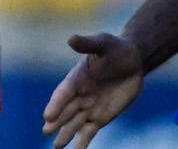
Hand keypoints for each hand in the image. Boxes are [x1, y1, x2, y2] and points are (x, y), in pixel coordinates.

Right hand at [42, 32, 145, 147]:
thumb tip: (71, 39)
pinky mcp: (100, 117)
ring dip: (65, 135)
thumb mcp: (103, 43)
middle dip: (56, 121)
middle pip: (65, 110)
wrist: (132, 61)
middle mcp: (79, 94)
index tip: (48, 115)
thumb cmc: (115, 49)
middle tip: (46, 131)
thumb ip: (88, 44)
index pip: (63, 93)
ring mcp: (89, 107)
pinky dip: (82, 142)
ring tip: (56, 147)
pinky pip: (89, 131)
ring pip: (74, 124)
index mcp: (76, 78)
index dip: (56, 104)